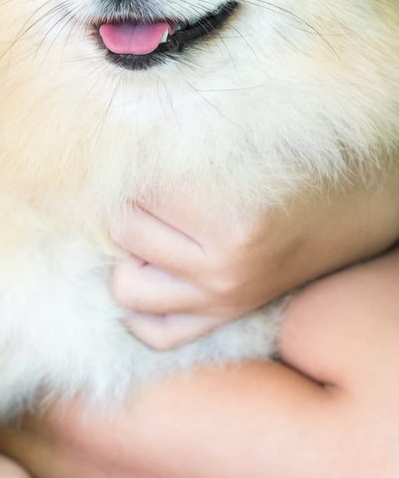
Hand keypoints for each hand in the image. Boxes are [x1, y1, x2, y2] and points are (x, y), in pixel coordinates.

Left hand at [110, 166, 398, 349]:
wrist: (358, 206)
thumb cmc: (298, 163)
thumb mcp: (245, 145)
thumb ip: (185, 149)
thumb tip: (119, 152)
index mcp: (232, 225)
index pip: (139, 190)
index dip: (144, 166)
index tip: (163, 157)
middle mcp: (224, 273)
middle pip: (124, 231)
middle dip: (132, 204)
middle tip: (159, 188)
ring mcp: (222, 303)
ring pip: (125, 286)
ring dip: (130, 254)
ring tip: (154, 228)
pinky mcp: (223, 318)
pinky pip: (157, 332)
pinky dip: (141, 308)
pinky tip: (151, 272)